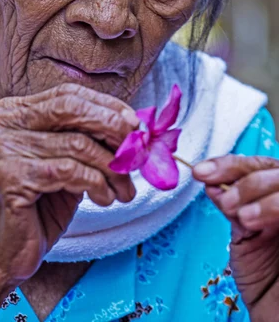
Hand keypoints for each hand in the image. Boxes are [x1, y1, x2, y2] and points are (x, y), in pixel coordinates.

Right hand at [0, 83, 138, 291]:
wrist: (0, 251)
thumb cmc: (38, 205)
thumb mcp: (66, 162)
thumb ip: (88, 138)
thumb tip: (133, 125)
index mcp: (15, 111)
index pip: (68, 94)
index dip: (106, 105)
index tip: (134, 124)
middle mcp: (5, 122)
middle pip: (71, 109)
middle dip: (112, 127)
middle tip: (136, 151)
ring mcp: (4, 147)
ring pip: (77, 144)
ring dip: (111, 168)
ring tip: (122, 189)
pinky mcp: (10, 176)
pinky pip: (69, 171)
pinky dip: (96, 183)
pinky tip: (103, 197)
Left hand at [194, 155, 278, 321]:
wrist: (277, 309)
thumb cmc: (264, 273)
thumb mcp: (243, 233)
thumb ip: (231, 204)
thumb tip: (209, 180)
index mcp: (273, 192)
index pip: (257, 165)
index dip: (229, 165)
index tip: (201, 172)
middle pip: (275, 171)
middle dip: (246, 181)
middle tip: (224, 201)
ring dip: (258, 194)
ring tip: (240, 215)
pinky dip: (271, 207)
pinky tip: (251, 220)